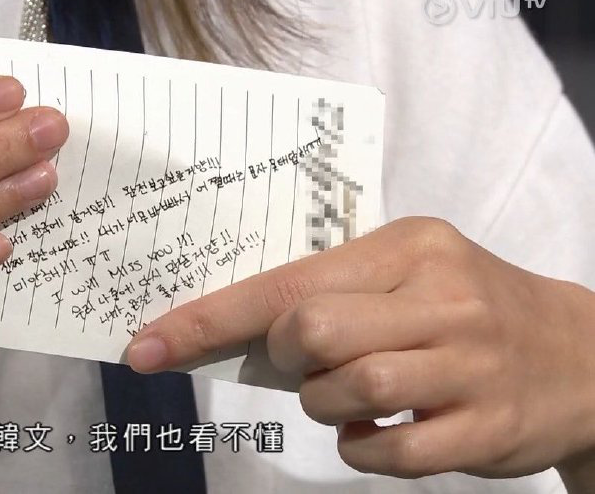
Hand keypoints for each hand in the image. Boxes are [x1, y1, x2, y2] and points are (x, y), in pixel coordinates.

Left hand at [127, 217, 594, 479]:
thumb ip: (330, 292)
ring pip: (344, 390)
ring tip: (352, 394)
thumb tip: (228, 331)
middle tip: (308, 363)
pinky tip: (380, 429)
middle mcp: (440, 295)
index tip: (145, 347)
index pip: (284, 283)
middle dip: (287, 359)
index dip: (206, 320)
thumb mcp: (408, 271)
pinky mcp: (486, 427)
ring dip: (325, 405)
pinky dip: (361, 447)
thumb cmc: (466, 307)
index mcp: (406, 246)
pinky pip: (387, 451)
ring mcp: (468, 362)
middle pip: (309, 332)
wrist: (580, 355)